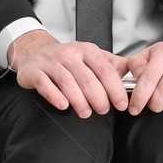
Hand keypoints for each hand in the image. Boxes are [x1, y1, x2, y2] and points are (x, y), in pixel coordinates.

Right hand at [7, 30, 127, 117]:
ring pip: (67, 82)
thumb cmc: (65, 58)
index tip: (121, 103)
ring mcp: (50, 62)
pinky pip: (45, 85)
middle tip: (103, 110)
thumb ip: (110, 64)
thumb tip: (128, 72)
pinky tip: (63, 106)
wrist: (34, 51)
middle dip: (98, 98)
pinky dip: (55, 96)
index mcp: (86, 50)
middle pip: (87, 78)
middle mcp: (69, 54)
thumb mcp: (90, 56)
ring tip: (85, 112)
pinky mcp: (34, 71)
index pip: (104, 70)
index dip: (115, 88)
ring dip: (79, 101)